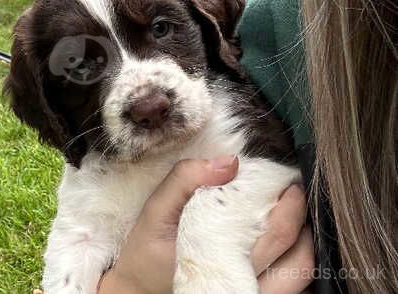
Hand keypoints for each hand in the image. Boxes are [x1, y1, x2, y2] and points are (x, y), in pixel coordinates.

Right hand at [98, 156, 313, 293]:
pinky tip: (283, 244)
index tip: (287, 180)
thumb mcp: (154, 211)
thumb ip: (184, 181)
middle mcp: (241, 285)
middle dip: (301, 216)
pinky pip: (291, 288)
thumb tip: (230, 162)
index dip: (291, 203)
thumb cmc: (147, 250)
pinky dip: (294, 263)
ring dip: (305, 242)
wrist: (138, 289)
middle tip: (294, 190)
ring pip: (299, 275)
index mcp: (221, 260)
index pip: (276, 233)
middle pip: (297, 255)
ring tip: (293, 217)